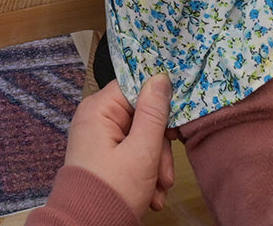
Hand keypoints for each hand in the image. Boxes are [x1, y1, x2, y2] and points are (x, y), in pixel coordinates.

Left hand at [63, 75, 174, 214]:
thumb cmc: (112, 190)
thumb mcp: (141, 152)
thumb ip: (154, 113)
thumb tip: (160, 77)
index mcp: (99, 109)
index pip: (135, 87)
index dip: (158, 102)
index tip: (176, 122)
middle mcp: (96, 118)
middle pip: (141, 116)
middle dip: (159, 146)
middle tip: (166, 173)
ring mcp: (99, 138)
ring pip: (140, 138)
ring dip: (155, 165)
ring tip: (159, 190)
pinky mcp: (103, 157)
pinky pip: (131, 154)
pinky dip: (144, 173)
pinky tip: (151, 195)